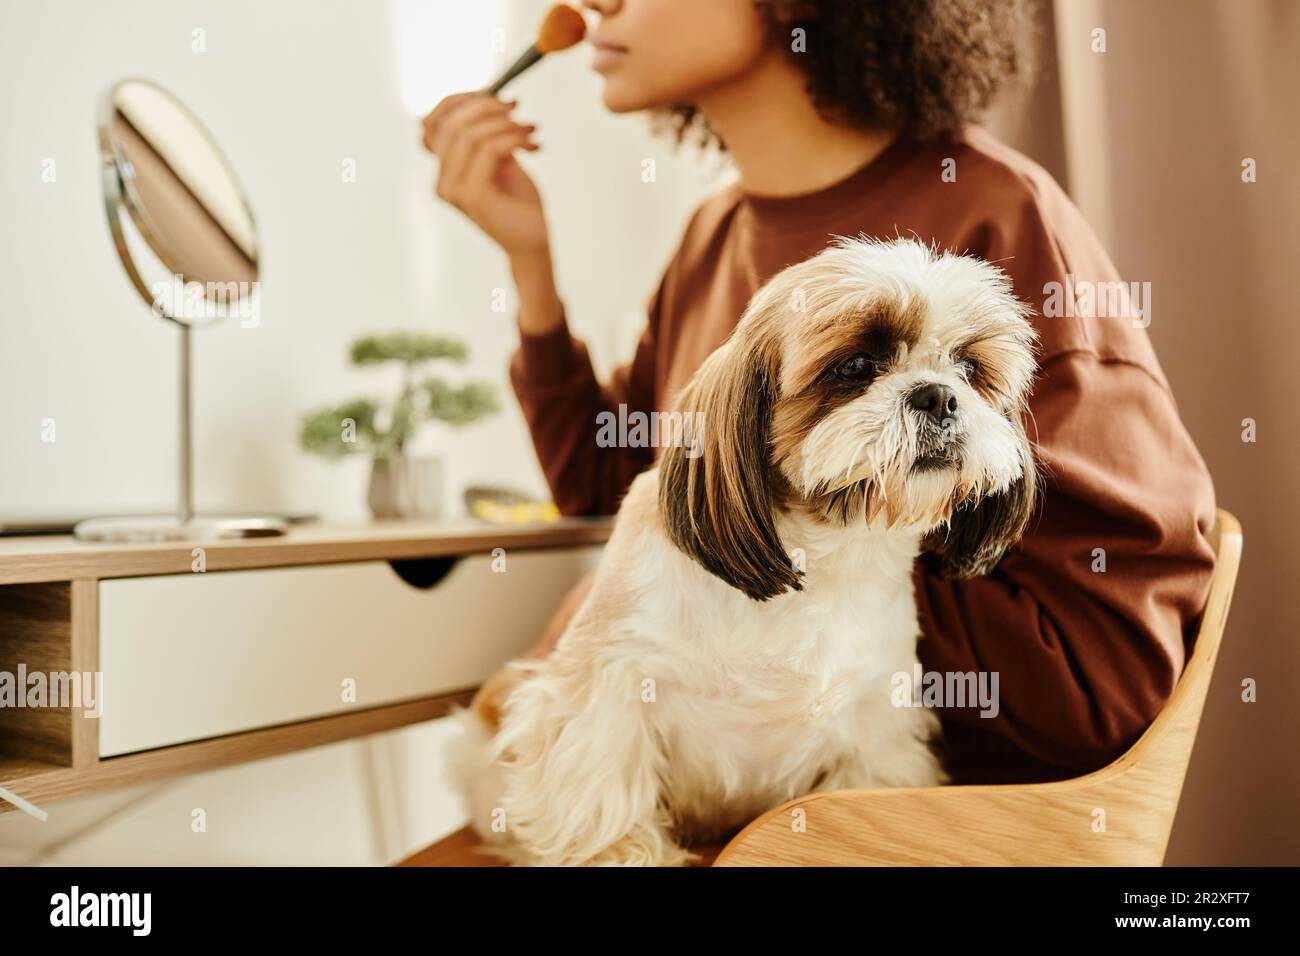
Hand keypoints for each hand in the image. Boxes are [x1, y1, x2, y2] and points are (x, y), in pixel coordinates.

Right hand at [421, 93, 546, 258]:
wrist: (532, 242)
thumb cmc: (519, 203)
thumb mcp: (501, 161)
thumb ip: (486, 137)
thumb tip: (487, 102)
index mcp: (444, 171)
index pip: (433, 122)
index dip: (460, 100)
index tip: (495, 97)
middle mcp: (443, 181)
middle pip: (451, 124)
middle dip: (486, 106)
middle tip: (516, 108)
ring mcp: (454, 190)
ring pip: (470, 134)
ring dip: (506, 124)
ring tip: (530, 130)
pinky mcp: (473, 196)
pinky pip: (489, 150)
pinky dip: (513, 139)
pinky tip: (532, 145)